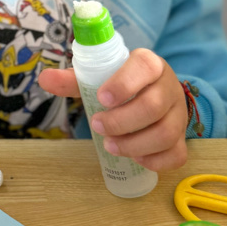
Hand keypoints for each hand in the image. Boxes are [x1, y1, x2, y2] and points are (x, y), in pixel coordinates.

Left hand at [38, 49, 188, 170]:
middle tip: (97, 126)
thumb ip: (74, 79)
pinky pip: (177, 155)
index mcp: (149, 65)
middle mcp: (169, 87)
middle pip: (153, 106)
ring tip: (110, 146)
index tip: (101, 99)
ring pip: (166, 133)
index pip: (144, 66)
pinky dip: (155, 161)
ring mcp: (178, 114)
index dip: (123, 84)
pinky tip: (135, 158)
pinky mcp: (181, 138)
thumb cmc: (122, 84)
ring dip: (134, 144)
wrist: (154, 93)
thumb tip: (45, 79)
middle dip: (121, 121)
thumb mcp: (99, 77)